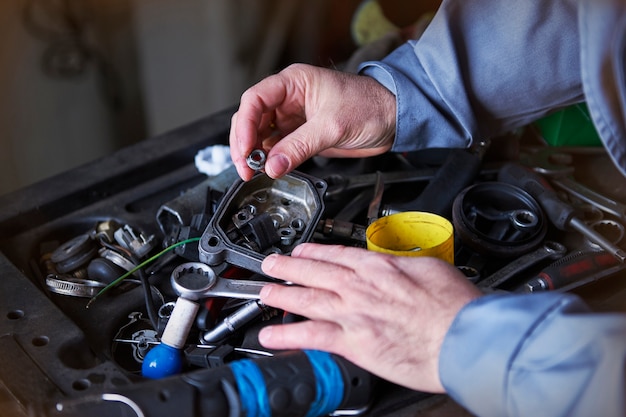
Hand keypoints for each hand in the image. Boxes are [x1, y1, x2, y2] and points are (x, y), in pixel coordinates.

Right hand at [229, 63, 396, 179]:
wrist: (394, 119)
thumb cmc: (370, 106)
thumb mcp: (332, 127)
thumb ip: (299, 147)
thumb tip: (273, 166)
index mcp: (294, 82)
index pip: (255, 100)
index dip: (245, 125)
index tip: (245, 149)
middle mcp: (290, 98)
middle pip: (253, 118)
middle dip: (245, 143)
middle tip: (246, 167)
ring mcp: (294, 117)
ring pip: (262, 134)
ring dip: (255, 153)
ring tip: (254, 171)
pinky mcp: (302, 134)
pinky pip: (277, 146)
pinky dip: (270, 158)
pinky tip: (269, 169)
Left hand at [258, 243, 481, 392]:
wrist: (465, 339)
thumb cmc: (455, 307)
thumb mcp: (430, 268)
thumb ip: (402, 266)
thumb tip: (392, 265)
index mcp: (380, 267)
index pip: (338, 254)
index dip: (314, 251)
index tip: (302, 250)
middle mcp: (361, 286)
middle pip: (315, 271)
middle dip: (288, 266)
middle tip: (270, 264)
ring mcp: (354, 313)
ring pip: (307, 298)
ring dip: (281, 295)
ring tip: (263, 292)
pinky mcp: (354, 343)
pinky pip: (312, 337)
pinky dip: (288, 336)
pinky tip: (270, 337)